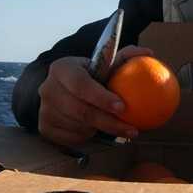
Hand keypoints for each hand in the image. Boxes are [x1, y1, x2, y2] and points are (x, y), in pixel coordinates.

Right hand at [36, 46, 152, 145]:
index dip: (102, 98)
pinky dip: (87, 136)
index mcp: (62, 68)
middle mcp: (48, 88)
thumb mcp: (106, 63)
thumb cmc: (91, 76)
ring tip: (113, 125)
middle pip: (81, 111)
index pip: (81, 85)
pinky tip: (95, 129)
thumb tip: (148, 53)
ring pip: (78, 127)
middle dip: (109, 122)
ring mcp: (43, 109)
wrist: (64, 89)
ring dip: (99, 129)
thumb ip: (127, 56)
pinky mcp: (44, 127)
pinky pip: (71, 139)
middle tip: (132, 129)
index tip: (123, 107)